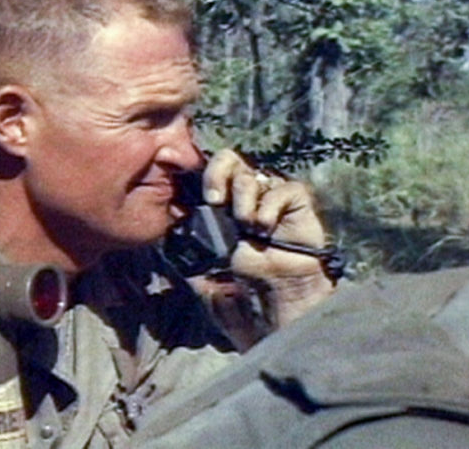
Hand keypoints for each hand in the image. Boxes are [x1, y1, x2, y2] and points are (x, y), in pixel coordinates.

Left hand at [202, 149, 333, 326]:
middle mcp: (245, 199)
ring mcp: (270, 199)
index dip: (203, 177)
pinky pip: (283, 188)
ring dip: (244, 202)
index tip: (201, 198)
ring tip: (249, 228)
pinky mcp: (297, 204)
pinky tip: (266, 228)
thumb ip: (188, 260)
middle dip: (217, 175)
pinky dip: (270, 206)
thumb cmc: (245, 293)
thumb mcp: (204, 280)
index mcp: (221, 211)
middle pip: (229, 160)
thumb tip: (171, 236)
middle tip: (216, 201)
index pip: (208, 175)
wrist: (281, 308)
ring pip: (250, 176)